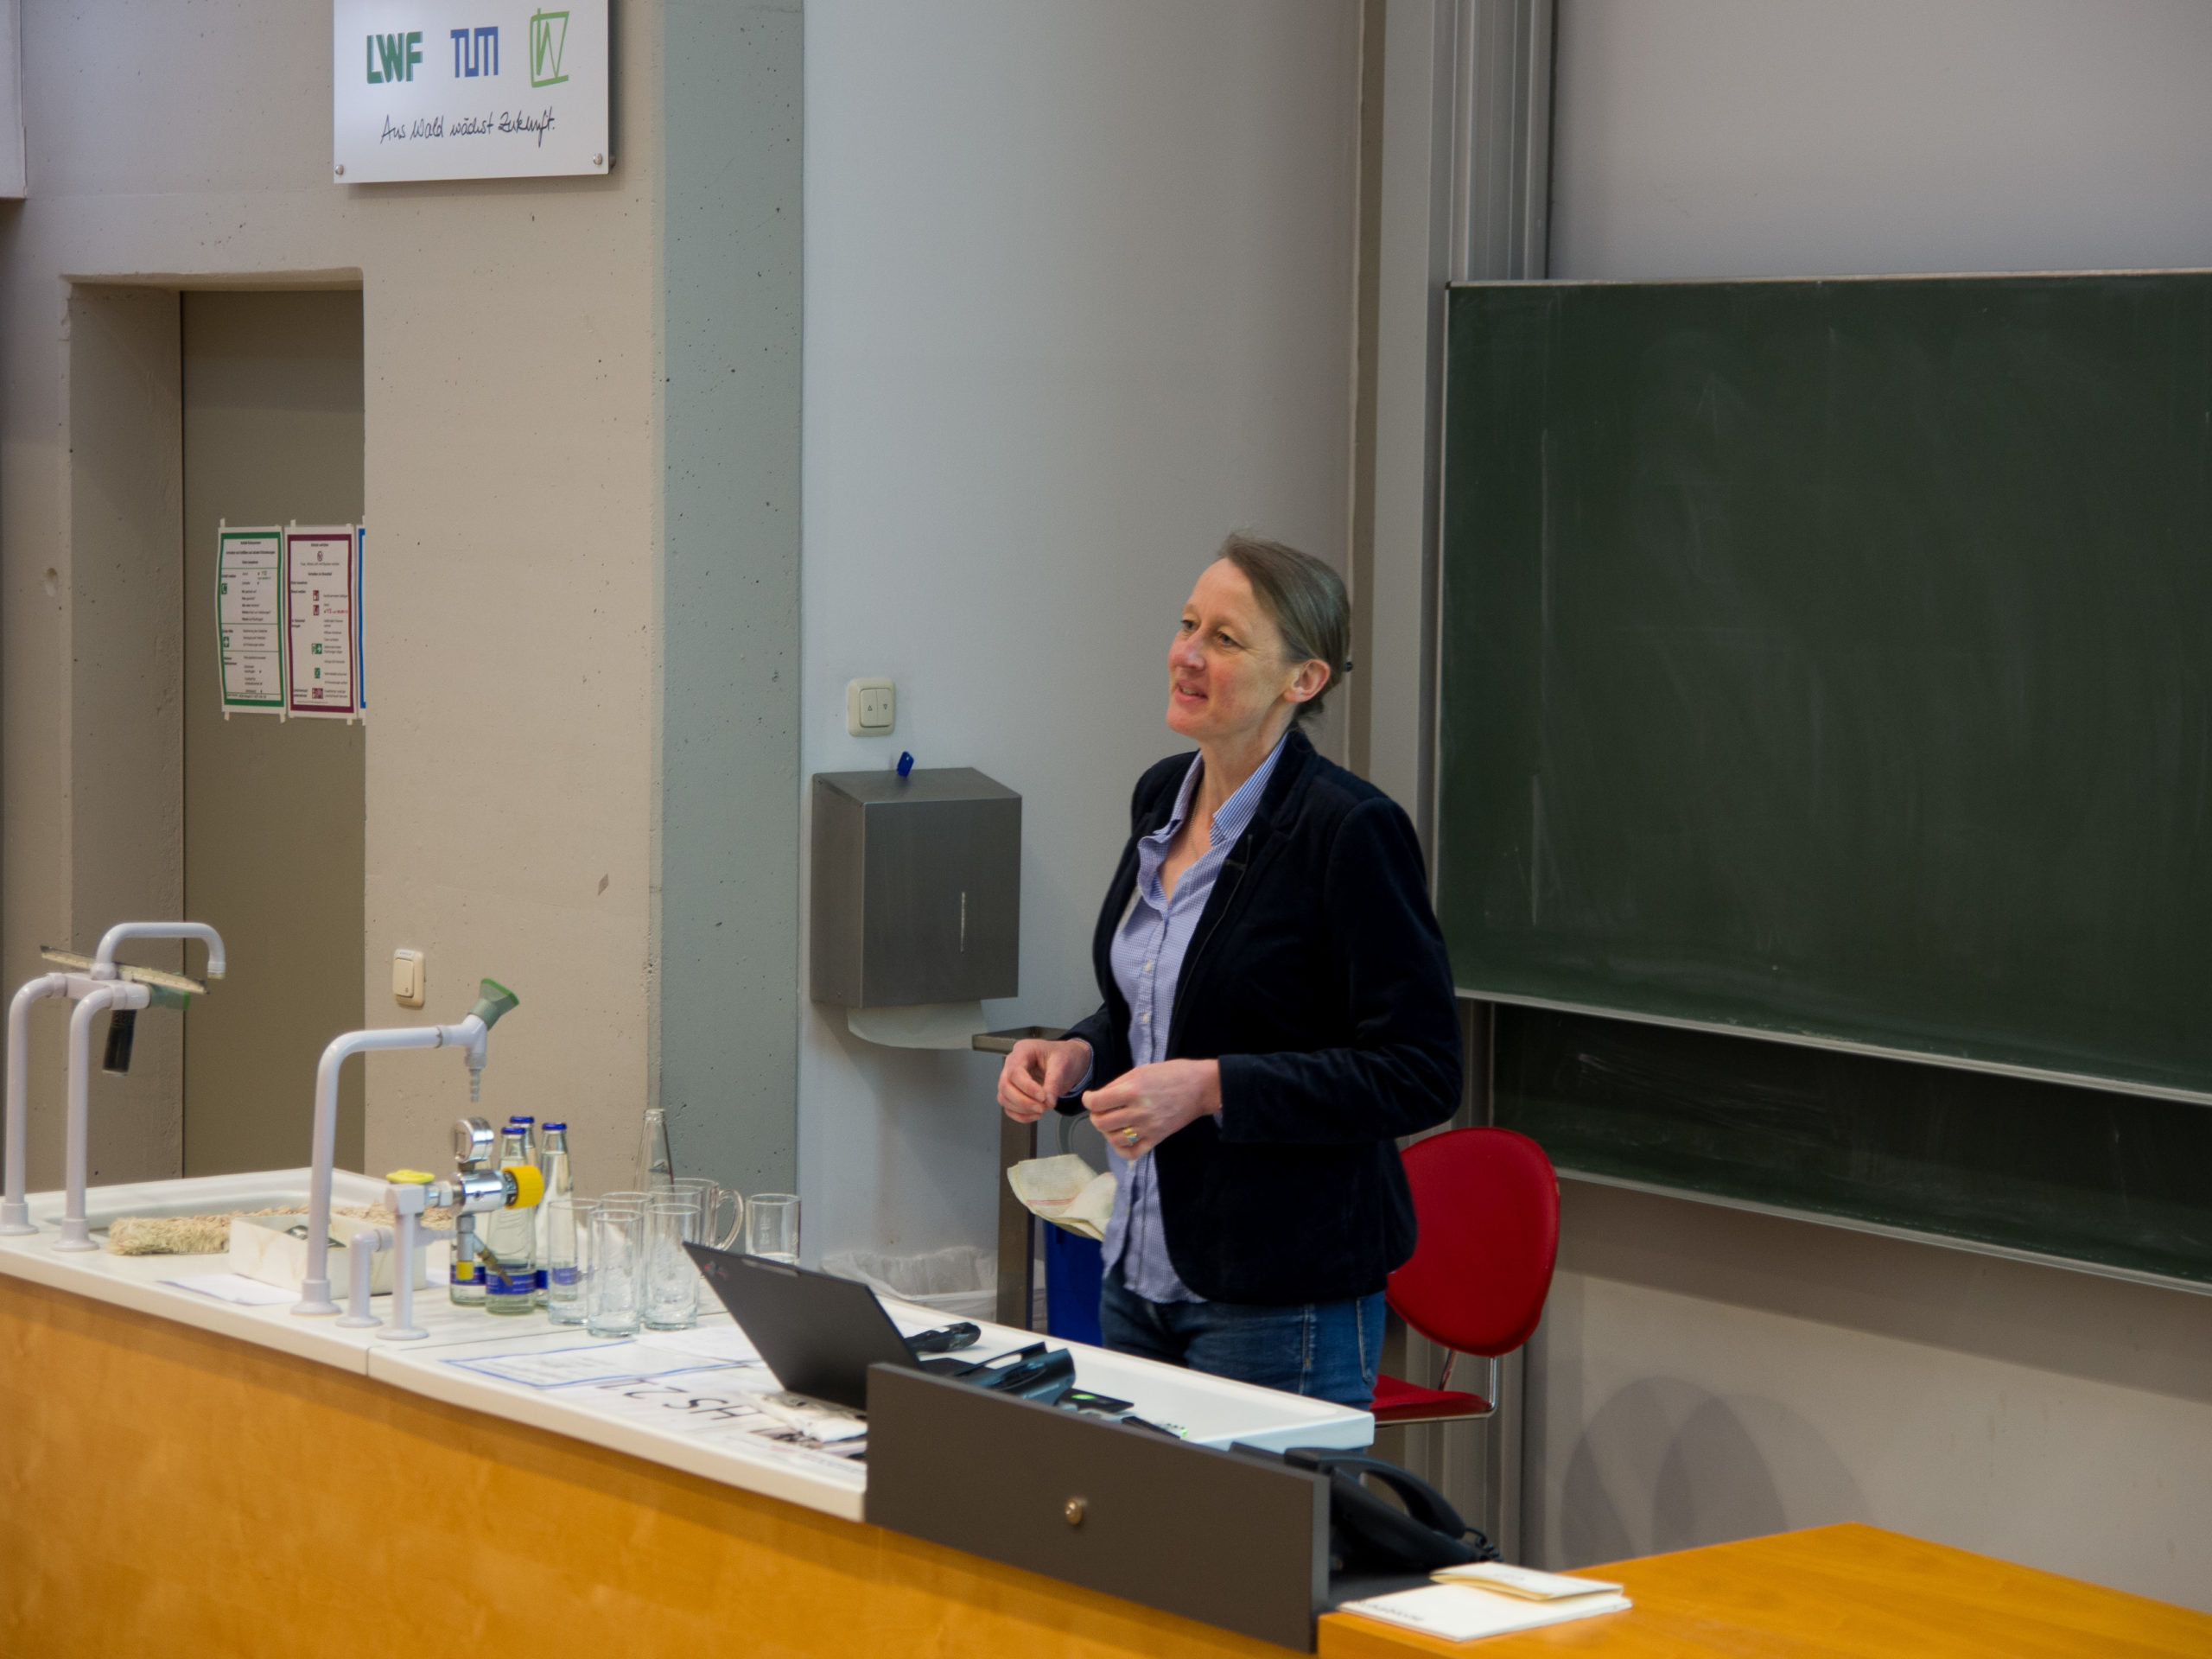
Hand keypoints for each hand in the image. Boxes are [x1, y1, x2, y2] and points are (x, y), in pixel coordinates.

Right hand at [997, 1037, 1092, 1122]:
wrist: (1069, 1061)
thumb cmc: (1064, 1056)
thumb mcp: (1063, 1064)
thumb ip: (1054, 1082)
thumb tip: (1048, 1102)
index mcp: (1023, 1050)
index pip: (1015, 1071)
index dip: (1027, 1087)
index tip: (1042, 1097)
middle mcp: (1012, 1063)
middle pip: (1005, 1086)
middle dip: (1023, 1101)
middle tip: (1042, 1107)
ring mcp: (1011, 1078)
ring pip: (1004, 1098)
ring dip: (1022, 1109)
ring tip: (1041, 1110)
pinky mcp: (1014, 1092)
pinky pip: (1009, 1107)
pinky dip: (1020, 1115)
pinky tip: (1035, 1115)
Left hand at [1083, 1059, 1220, 1159]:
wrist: (1200, 1088)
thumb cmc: (1172, 1073)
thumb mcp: (1140, 1071)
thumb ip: (1118, 1085)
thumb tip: (1099, 1097)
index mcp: (1132, 1090)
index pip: (1096, 1103)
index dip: (1088, 1100)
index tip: (1090, 1098)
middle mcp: (1138, 1111)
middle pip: (1101, 1123)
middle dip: (1095, 1116)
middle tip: (1100, 1110)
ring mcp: (1148, 1128)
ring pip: (1113, 1139)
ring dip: (1106, 1131)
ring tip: (1111, 1123)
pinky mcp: (1157, 1138)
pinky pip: (1132, 1152)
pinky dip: (1121, 1149)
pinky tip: (1121, 1139)